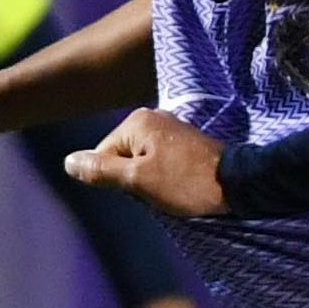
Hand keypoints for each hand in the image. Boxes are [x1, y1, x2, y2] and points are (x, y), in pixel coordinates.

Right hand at [68, 109, 226, 218]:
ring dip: (151, 180)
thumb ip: (102, 171)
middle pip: (123, 156)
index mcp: (136, 121)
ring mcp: (171, 127)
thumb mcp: (138, 180)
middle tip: (159, 191)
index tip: (142, 189)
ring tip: (173, 188)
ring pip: (142, 161)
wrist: (239, 184)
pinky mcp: (186, 141)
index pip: (103, 155)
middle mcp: (152, 116)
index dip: (117, 180)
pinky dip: (167, 175)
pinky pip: (161, 160)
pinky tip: (181, 184)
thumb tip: (68, 162)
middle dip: (134, 179)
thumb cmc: (187, 182)